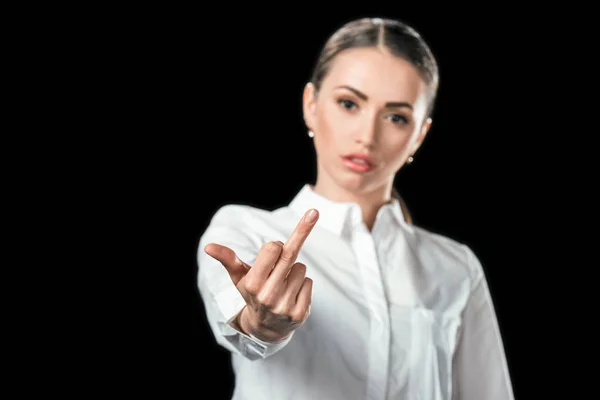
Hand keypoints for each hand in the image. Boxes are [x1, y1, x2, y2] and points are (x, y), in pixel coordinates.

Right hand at [204, 208, 318, 341]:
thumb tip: (208, 246)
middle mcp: (268, 296)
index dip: (275, 245)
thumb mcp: (239, 277)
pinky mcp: (299, 314)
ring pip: (301, 268)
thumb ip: (227, 259)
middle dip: (298, 236)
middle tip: (309, 219)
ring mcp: (284, 306)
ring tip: (283, 284)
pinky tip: (292, 295)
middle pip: (289, 254)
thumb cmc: (253, 293)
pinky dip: (303, 285)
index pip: (273, 247)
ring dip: (295, 271)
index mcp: (252, 284)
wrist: (266, 327)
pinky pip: (309, 283)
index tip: (274, 249)